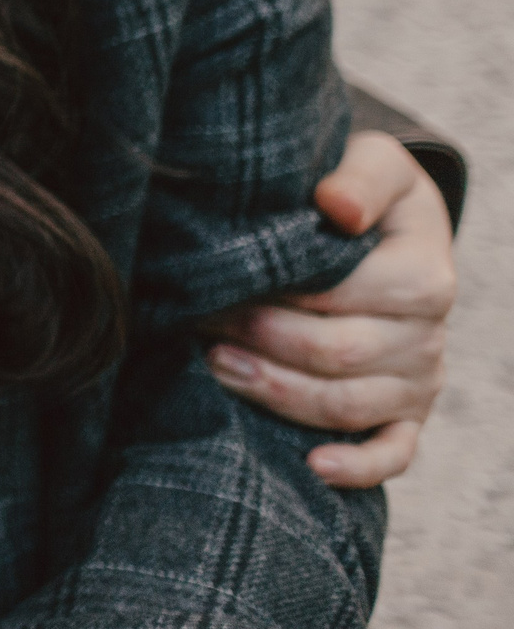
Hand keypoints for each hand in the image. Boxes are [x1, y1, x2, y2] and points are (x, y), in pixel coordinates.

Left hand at [201, 132, 454, 486]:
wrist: (393, 227)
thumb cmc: (365, 191)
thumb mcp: (373, 161)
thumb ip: (360, 177)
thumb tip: (336, 207)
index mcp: (425, 277)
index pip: (343, 299)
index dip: (276, 293)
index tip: (217, 280)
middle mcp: (429, 336)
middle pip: (337, 356)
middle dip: (260, 341)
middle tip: (199, 321)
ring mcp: (420, 381)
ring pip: (349, 407)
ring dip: (277, 393)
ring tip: (215, 365)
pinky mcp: (409, 413)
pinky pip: (394, 454)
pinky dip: (357, 467)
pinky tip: (309, 465)